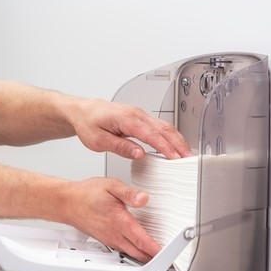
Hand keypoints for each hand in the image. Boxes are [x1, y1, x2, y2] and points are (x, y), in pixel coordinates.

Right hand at [60, 177, 159, 261]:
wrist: (68, 203)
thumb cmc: (87, 195)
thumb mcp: (110, 186)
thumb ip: (129, 193)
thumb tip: (144, 198)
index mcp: (119, 221)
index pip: (141, 239)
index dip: (156, 249)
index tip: (168, 254)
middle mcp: (115, 234)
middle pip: (139, 253)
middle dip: (156, 259)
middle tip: (171, 262)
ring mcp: (111, 240)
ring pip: (132, 254)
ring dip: (147, 257)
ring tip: (161, 257)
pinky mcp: (108, 241)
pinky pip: (125, 251)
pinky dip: (137, 252)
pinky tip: (142, 248)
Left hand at [70, 98, 191, 159]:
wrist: (82, 111)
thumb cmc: (88, 123)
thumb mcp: (98, 140)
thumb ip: (120, 147)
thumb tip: (139, 154)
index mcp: (126, 118)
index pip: (151, 134)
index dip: (166, 147)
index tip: (175, 158)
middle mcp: (136, 114)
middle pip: (164, 129)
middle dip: (179, 144)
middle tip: (188, 159)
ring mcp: (140, 115)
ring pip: (165, 126)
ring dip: (177, 140)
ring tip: (186, 155)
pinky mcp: (141, 118)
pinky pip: (160, 126)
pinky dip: (171, 137)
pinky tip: (175, 146)